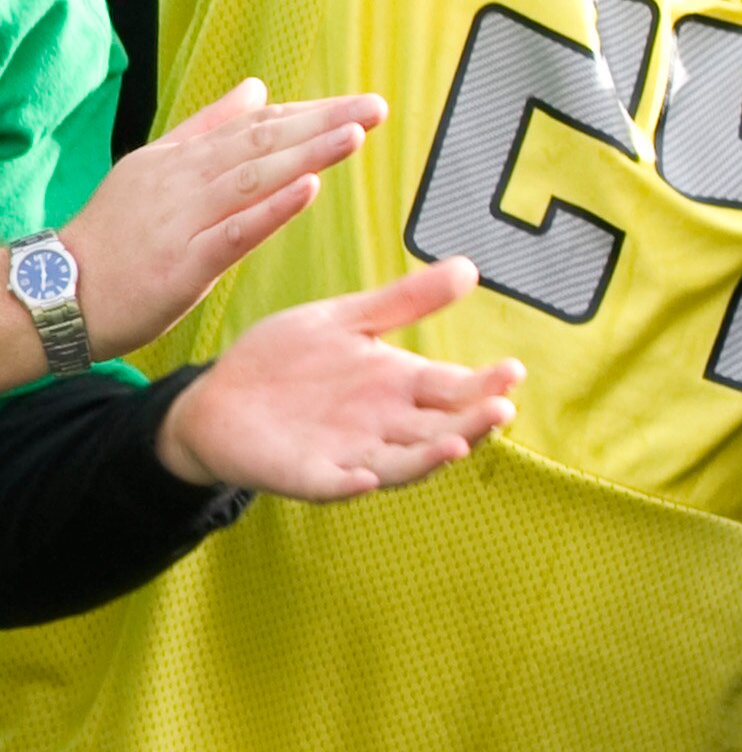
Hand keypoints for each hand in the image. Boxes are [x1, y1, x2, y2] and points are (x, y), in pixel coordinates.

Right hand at [40, 80, 387, 364]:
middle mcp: (184, 179)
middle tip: (373, 108)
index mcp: (183, 159)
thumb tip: (256, 89)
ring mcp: (183, 219)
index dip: (309, 114)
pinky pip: (234, 232)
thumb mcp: (157, 169)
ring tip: (353, 135)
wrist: (60, 291)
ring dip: (306, 154)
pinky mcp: (183, 261)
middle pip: (261, 143)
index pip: (256, 127)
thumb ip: (208, 128)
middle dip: (322, 123)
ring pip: (252, 178)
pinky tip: (308, 189)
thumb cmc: (114, 237)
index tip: (356, 105)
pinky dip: (271, 209)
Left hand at [152, 253, 520, 498]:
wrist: (218, 398)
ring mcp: (351, 453)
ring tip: (458, 446)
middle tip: (501, 409)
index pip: (455, 388)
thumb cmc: (286, 361)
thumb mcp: (344, 321)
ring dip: (430, 459)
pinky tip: (363, 479)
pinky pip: (333, 484)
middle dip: (473, 422)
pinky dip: (349, 484)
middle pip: (443, 428)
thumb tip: (470, 267)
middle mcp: (386, 425)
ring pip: (402, 462)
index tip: (513, 370)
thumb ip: (404, 302)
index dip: (485, 383)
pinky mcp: (308, 474)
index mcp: (400, 386)